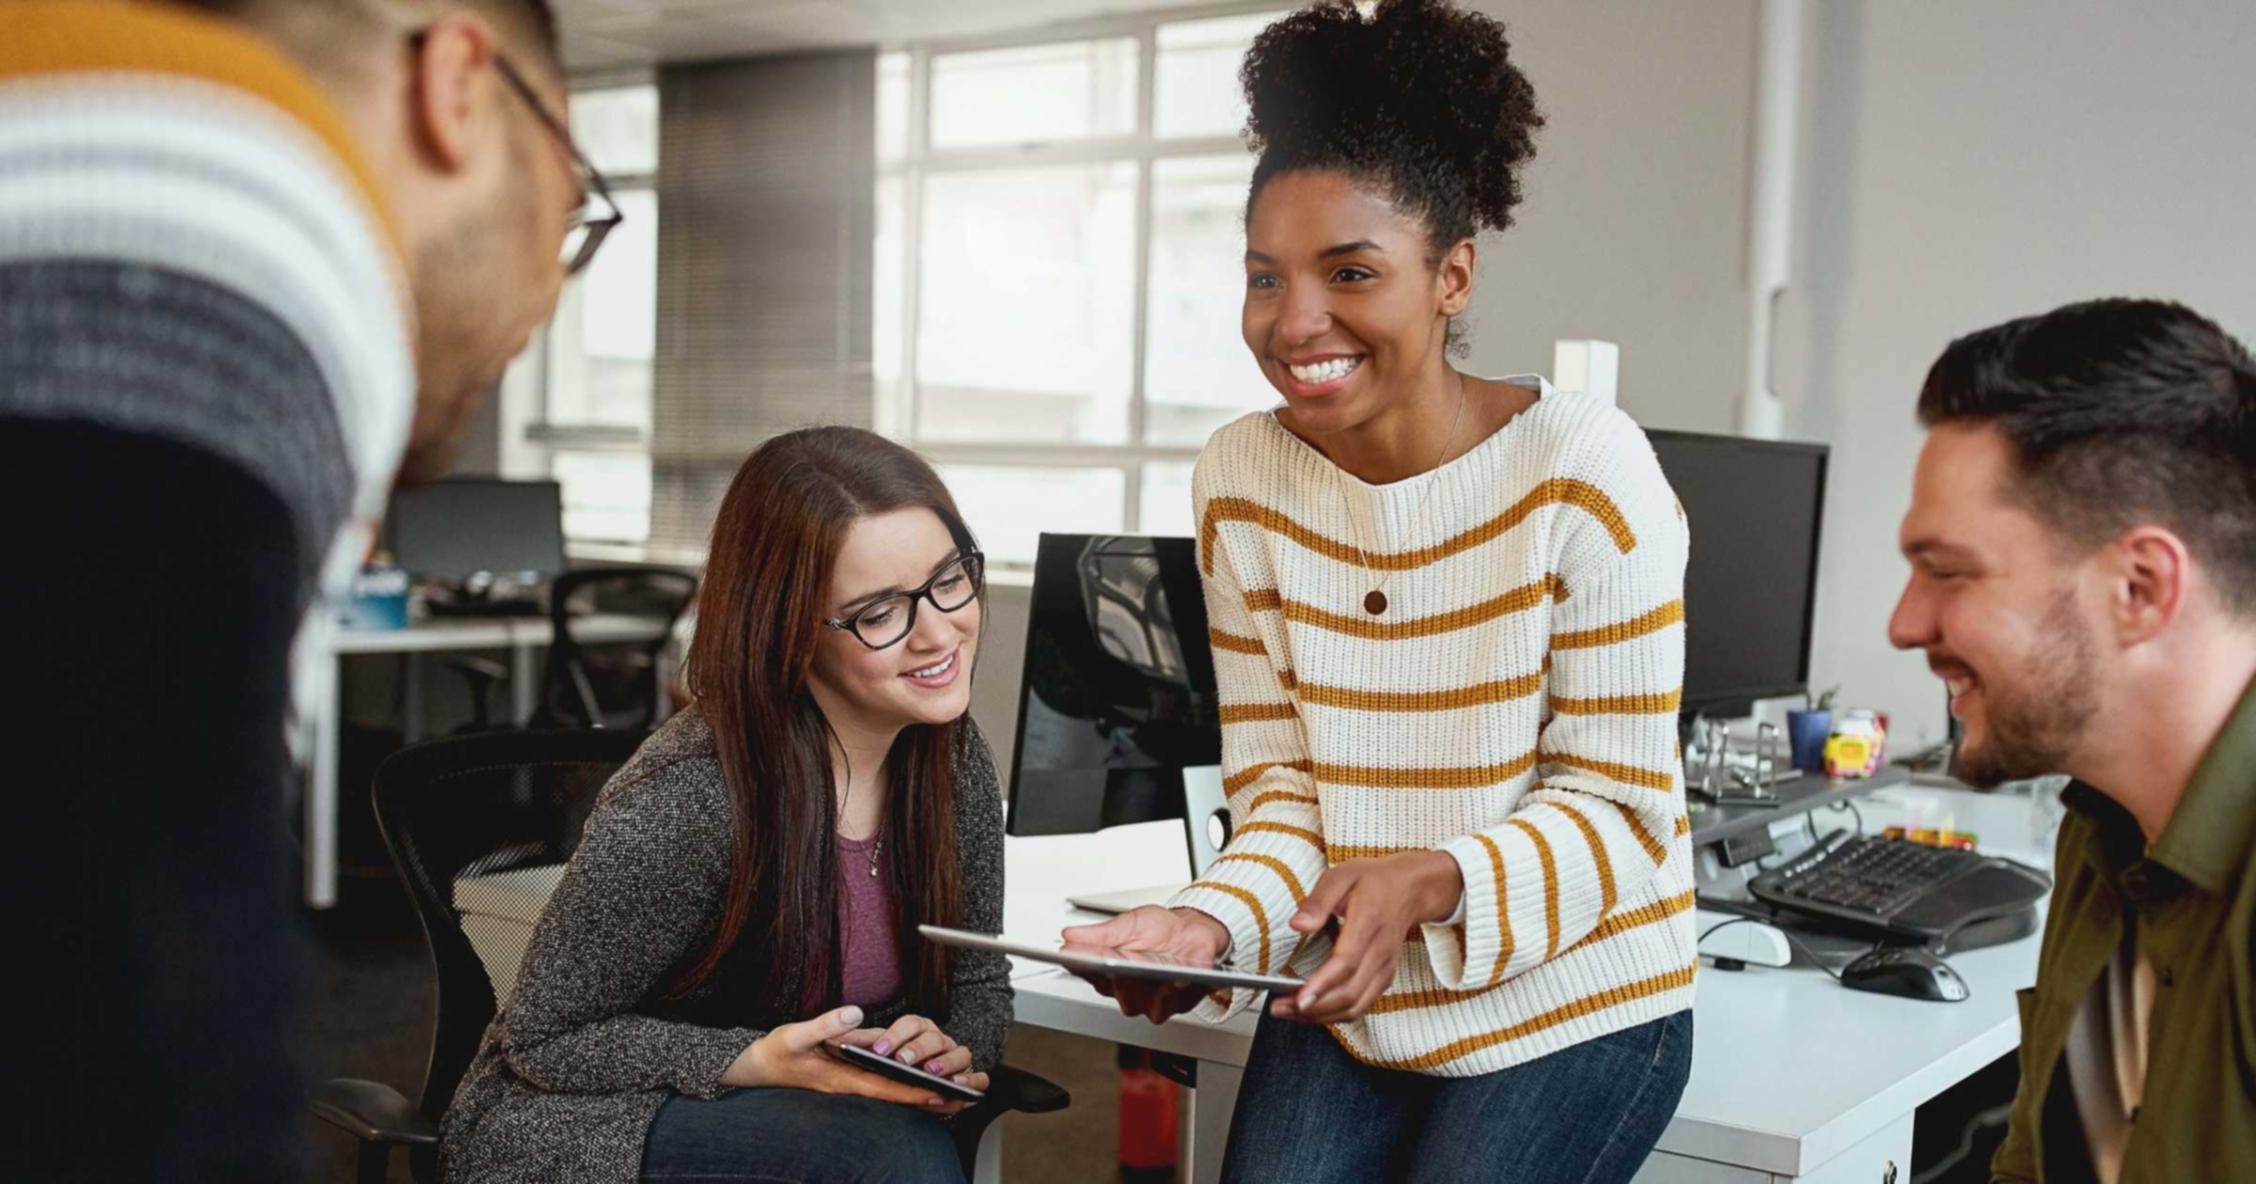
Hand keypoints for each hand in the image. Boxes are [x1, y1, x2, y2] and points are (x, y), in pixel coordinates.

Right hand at [721, 1005, 984, 1114]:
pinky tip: (925, 1089)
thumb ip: (826, 1024)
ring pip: (893, 1096)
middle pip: (897, 1098)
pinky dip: (906, 1091)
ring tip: (956, 1097)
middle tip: (963, 1100)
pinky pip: (883, 1090)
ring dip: (923, 1097)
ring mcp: (851, 1087)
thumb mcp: (796, 1035)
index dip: (913, 1091)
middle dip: (929, 1099)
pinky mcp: (849, 1082)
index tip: (940, 1093)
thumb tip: (856, 1012)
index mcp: (841, 1079)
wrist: (756, 1070)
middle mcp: (851, 1087)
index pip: (884, 1088)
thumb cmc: (776, 1053)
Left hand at [860, 1012, 987, 1102]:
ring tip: (931, 1072)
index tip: (879, 1050)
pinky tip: (957, 1088)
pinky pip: (979, 1079)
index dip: (896, 1035)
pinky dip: (972, 1081)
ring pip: (962, 1053)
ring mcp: (956, 1059)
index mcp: (918, 1029)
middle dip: (919, 1049)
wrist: (908, 1084)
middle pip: (935, 1037)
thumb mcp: (873, 1050)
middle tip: (902, 1061)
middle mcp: (939, 1041)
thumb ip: (858, 1041)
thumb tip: (838, 1033)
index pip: (911, 1023)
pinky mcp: (968, 1080)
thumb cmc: (890, 1063)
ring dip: (948, 1062)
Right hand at [1061, 905, 1230, 1023]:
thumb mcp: (1129, 923)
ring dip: (1141, 985)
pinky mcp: (1171, 1005)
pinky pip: (1166, 1003)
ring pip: (1136, 999)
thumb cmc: (1160, 930)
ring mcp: (1146, 1000)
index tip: (1071, 955)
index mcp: (1107, 969)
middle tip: (1109, 962)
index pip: (1086, 969)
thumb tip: (1070, 934)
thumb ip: (1101, 933)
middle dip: (1111, 975)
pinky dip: (1169, 991)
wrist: (1193, 933)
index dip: (1079, 963)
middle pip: (1111, 988)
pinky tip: (1173, 979)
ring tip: (1143, 969)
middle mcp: (1124, 990)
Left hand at [1276, 851, 1461, 1025]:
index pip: (1346, 963)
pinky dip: (1335, 1014)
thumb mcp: (1341, 876)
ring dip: (1322, 1017)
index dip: (1322, 985)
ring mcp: (1385, 968)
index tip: (1299, 999)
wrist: (1411, 889)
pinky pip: (1361, 1005)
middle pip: (1349, 993)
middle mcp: (1380, 952)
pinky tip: (1313, 1011)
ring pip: (1355, 1006)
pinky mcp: (1384, 978)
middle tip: (1281, 1008)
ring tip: (1290, 1012)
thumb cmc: (1374, 881)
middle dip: (1314, 1008)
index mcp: (1368, 923)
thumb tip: (1297, 924)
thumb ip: (1318, 901)